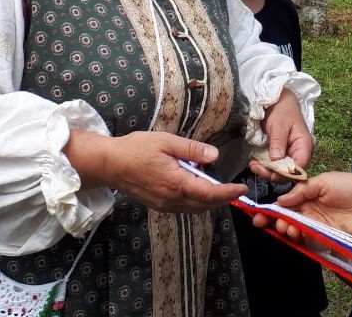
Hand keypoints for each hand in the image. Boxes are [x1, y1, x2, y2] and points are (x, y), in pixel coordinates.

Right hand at [66, 130, 245, 212]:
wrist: (109, 164)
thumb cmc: (136, 149)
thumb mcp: (166, 142)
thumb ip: (192, 150)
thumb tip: (214, 157)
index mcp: (176, 183)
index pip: (209, 193)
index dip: (228, 193)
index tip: (241, 189)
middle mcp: (171, 199)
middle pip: (205, 204)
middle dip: (222, 198)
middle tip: (234, 188)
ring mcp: (164, 205)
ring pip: (195, 209)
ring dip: (210, 201)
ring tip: (219, 188)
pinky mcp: (158, 206)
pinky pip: (184, 208)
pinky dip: (196, 202)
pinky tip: (197, 189)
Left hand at [247, 91, 312, 181]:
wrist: (279, 102)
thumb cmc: (282, 110)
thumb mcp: (279, 124)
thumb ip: (278, 141)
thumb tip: (276, 160)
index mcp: (304, 146)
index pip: (299, 168)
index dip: (285, 173)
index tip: (268, 171)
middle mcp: (300, 154)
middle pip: (289, 173)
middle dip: (272, 174)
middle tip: (255, 168)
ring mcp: (291, 155)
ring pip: (281, 171)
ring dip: (267, 171)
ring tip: (253, 165)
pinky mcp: (282, 155)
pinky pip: (275, 166)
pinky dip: (265, 166)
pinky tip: (255, 163)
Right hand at [251, 172, 351, 239]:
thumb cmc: (351, 186)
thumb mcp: (324, 181)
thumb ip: (302, 190)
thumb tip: (281, 199)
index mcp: (307, 197)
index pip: (284, 205)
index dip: (270, 209)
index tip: (256, 212)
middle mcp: (310, 214)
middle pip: (286, 220)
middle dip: (273, 221)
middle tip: (265, 221)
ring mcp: (317, 227)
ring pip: (295, 231)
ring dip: (285, 230)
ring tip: (283, 226)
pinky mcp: (326, 239)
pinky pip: (309, 240)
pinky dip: (300, 238)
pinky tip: (295, 232)